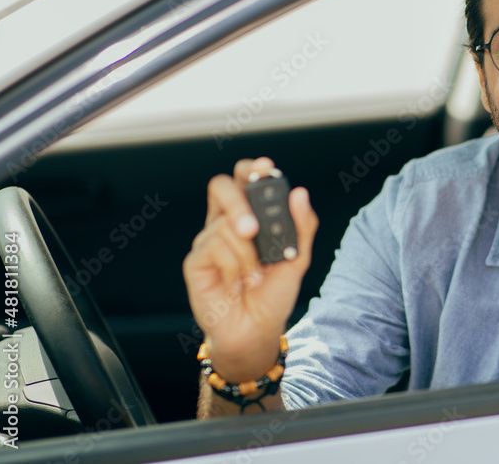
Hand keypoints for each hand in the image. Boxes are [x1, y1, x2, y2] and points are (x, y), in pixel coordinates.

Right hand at [183, 157, 316, 380]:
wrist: (257, 330)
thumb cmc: (273, 294)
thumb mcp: (297, 258)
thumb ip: (302, 226)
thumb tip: (299, 193)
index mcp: (248, 217)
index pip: (243, 180)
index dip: (252, 169)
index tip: (266, 168)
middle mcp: (225, 224)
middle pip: (221, 187)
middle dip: (240, 202)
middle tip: (254, 228)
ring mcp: (208, 241)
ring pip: (224, 225)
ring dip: (248, 253)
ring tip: (254, 274)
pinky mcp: (196, 262)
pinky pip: (213, 248)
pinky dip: (233, 267)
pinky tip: (236, 283)